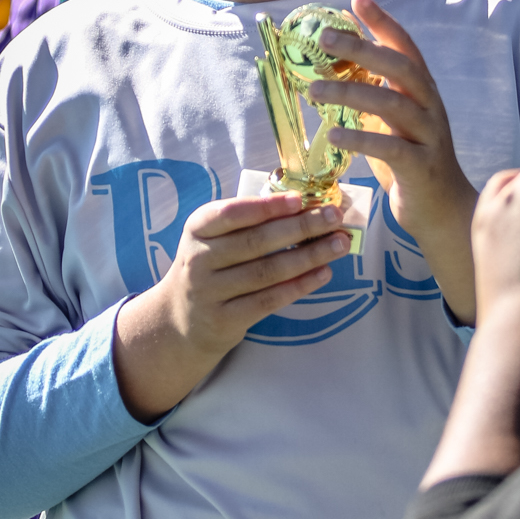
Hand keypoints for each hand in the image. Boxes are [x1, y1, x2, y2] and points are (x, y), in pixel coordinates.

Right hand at [113, 193, 352, 421]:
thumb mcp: (213, 239)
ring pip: (267, 271)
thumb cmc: (209, 266)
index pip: (232, 213)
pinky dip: (299, 286)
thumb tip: (304, 205)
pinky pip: (269, 300)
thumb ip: (248, 222)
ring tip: (339, 244)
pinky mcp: (225, 319)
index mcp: (197, 228)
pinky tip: (323, 273)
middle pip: (256, 241)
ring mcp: (210, 291)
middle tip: (333, 217)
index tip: (301, 199)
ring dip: (308, 256)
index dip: (267, 206)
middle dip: (300, 227)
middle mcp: (199, 259)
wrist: (180, 319)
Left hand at [304, 0, 478, 322]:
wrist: (442, 210)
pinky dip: (360, 140)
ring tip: (313, 91)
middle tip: (324, 40)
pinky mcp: (422, 167)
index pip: (406, 47)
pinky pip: (390, 148)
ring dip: (350, 95)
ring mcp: (429, 136)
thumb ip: (376, 91)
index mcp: (423, 91)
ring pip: (392, 105)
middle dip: (363, 49)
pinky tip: (331, 136)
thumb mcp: (393, 120)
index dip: (383, 21)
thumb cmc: (411, 160)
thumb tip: (338, 61)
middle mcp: (431, 106)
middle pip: (400, 67)